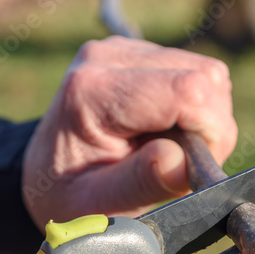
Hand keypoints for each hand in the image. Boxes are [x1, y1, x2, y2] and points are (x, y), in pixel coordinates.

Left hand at [23, 36, 237, 229]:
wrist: (45, 175)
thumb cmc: (69, 196)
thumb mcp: (98, 204)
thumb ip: (140, 183)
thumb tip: (181, 162)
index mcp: (93, 92)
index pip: (187, 90)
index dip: (210, 130)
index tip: (193, 166)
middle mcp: (106, 57)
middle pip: (205, 77)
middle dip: (210, 127)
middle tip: (180, 165)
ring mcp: (122, 49)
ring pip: (208, 73)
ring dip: (205, 118)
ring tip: (169, 151)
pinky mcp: (138, 52)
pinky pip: (196, 73)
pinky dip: (195, 109)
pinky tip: (165, 133)